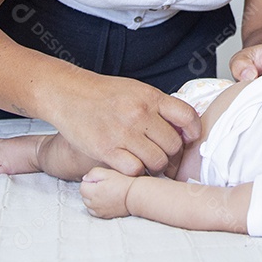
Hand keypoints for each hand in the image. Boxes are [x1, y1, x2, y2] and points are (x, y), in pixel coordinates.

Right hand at [47, 72, 199, 176]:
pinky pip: (134, 170)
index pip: (187, 116)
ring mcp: (124, 132)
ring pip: (157, 161)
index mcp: (150, 97)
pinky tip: (128, 164)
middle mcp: (140, 114)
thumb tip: (183, 129)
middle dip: (170, 154)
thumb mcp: (136, 90)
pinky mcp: (106, 149)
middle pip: (173, 145)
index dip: (193, 131)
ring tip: (144, 160)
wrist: (68, 93)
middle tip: (160, 154)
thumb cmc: (104, 94)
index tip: (188, 138)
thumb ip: (159, 107)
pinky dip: (134, 171)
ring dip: (153, 165)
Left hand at [81, 166, 137, 218]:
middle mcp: (93, 203)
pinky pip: (94, 211)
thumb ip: (93, 173)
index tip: (100, 179)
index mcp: (93, 192)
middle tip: (103, 185)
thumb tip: (85, 178)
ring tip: (104, 193)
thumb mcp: (107, 172)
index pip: (82, 186)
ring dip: (92, 198)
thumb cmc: (122, 182)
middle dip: (90, 190)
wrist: (134, 196)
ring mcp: (98, 211)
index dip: (90, 181)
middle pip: (84, 196)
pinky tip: (105, 200)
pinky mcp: (104, 216)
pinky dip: (96, 206)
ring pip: (88, 204)